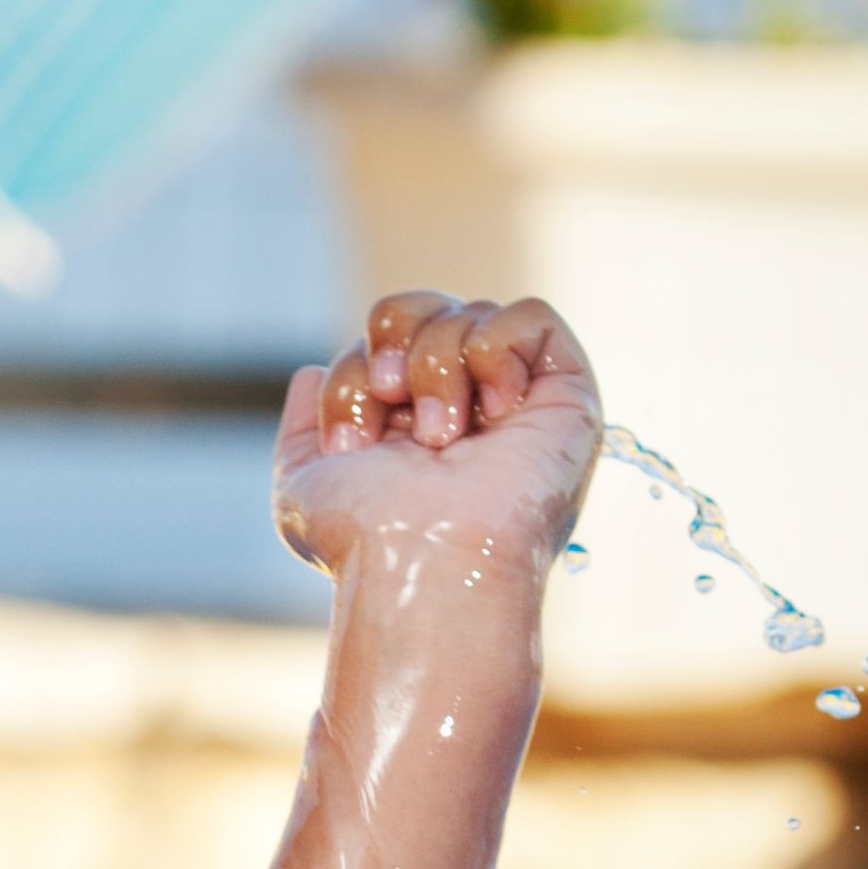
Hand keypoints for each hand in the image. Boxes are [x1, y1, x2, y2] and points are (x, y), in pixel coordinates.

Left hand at [274, 290, 599, 588]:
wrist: (420, 559)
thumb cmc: (362, 538)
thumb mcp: (302, 484)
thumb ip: (301, 425)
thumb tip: (309, 370)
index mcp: (406, 419)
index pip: (377, 342)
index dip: (352, 375)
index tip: (349, 445)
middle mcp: (462, 402)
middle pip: (419, 309)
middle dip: (390, 346)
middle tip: (392, 403)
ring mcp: (513, 396)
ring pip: (467, 312)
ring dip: (436, 367)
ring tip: (441, 436)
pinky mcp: (565, 392)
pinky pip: (531, 315)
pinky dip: (496, 349)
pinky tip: (495, 409)